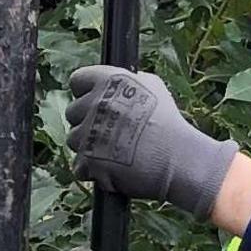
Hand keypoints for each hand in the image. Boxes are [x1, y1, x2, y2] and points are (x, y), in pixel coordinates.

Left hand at [64, 64, 236, 218]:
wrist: (178, 158)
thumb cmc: (169, 123)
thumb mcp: (154, 87)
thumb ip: (130, 81)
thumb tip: (119, 82)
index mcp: (109, 80)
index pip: (77, 80)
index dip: (85, 92)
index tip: (95, 103)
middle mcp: (95, 103)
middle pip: (72, 112)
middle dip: (87, 121)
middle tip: (110, 131)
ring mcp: (88, 132)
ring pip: (73, 140)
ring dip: (88, 146)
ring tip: (114, 151)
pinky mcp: (88, 159)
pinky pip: (79, 165)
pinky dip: (92, 170)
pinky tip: (111, 168)